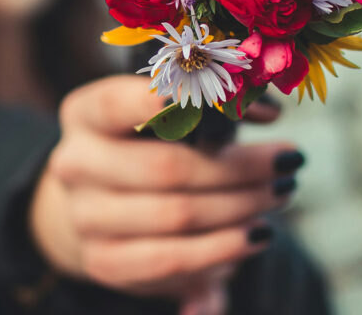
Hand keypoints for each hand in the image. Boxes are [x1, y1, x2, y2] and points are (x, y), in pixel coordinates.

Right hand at [29, 75, 303, 303]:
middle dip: (238, 167)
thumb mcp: (165, 115)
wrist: (97, 203)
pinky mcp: (104, 262)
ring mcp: (85, 217)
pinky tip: (256, 236)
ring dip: (241, 208)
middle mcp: (75, 163)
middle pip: (165, 167)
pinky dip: (222, 251)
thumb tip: (267, 108)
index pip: (119, 103)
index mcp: (85, 113)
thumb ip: (214, 104)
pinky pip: (172, 262)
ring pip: (175, 216)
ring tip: (280, 194)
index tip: (224, 98)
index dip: (172, 101)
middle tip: (286, 161)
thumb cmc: (146, 145)